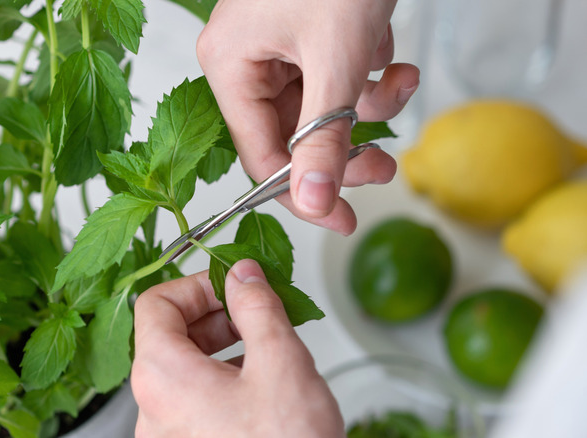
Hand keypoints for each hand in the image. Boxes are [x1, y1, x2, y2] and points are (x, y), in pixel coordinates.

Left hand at [132, 259, 342, 436]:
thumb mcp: (279, 362)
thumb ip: (257, 307)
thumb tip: (243, 275)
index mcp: (161, 376)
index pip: (155, 303)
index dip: (196, 283)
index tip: (233, 283)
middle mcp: (152, 407)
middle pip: (168, 335)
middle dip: (216, 314)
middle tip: (256, 310)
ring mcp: (167, 435)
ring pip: (183, 368)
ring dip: (222, 346)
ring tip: (266, 346)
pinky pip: (193, 401)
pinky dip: (222, 379)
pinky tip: (261, 383)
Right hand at [197, 0, 419, 233]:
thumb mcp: (337, 58)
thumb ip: (324, 136)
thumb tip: (315, 203)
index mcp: (230, 64)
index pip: (259, 155)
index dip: (303, 193)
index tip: (343, 218)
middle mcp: (246, 59)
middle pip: (293, 136)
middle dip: (347, 147)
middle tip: (384, 167)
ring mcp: (277, 47)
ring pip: (321, 109)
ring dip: (368, 106)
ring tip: (400, 85)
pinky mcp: (307, 37)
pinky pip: (336, 79)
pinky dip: (370, 75)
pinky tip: (393, 56)